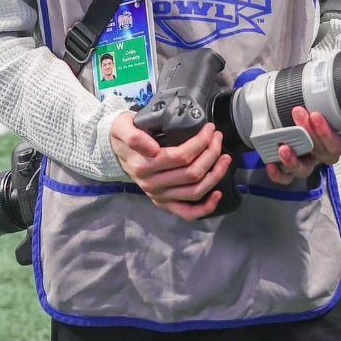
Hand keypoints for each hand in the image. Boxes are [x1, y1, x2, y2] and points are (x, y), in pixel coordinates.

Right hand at [110, 113, 232, 220]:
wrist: (115, 149)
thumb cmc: (123, 134)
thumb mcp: (122, 127)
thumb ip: (134, 136)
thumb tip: (152, 148)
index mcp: (143, 166)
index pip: (180, 157)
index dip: (200, 143)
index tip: (210, 128)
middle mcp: (151, 185)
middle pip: (191, 173)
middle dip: (211, 153)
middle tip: (218, 137)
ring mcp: (158, 196)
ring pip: (194, 191)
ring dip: (215, 175)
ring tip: (225, 157)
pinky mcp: (163, 203)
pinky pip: (187, 213)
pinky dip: (206, 207)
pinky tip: (218, 193)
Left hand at [265, 106, 340, 184]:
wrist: (303, 116)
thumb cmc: (325, 111)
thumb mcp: (338, 109)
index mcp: (340, 142)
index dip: (328, 133)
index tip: (315, 115)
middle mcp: (326, 155)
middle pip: (321, 151)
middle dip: (309, 132)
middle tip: (298, 113)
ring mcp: (309, 163)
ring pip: (305, 170)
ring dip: (294, 159)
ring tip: (283, 148)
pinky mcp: (292, 170)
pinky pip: (287, 178)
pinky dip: (279, 174)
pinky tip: (271, 165)